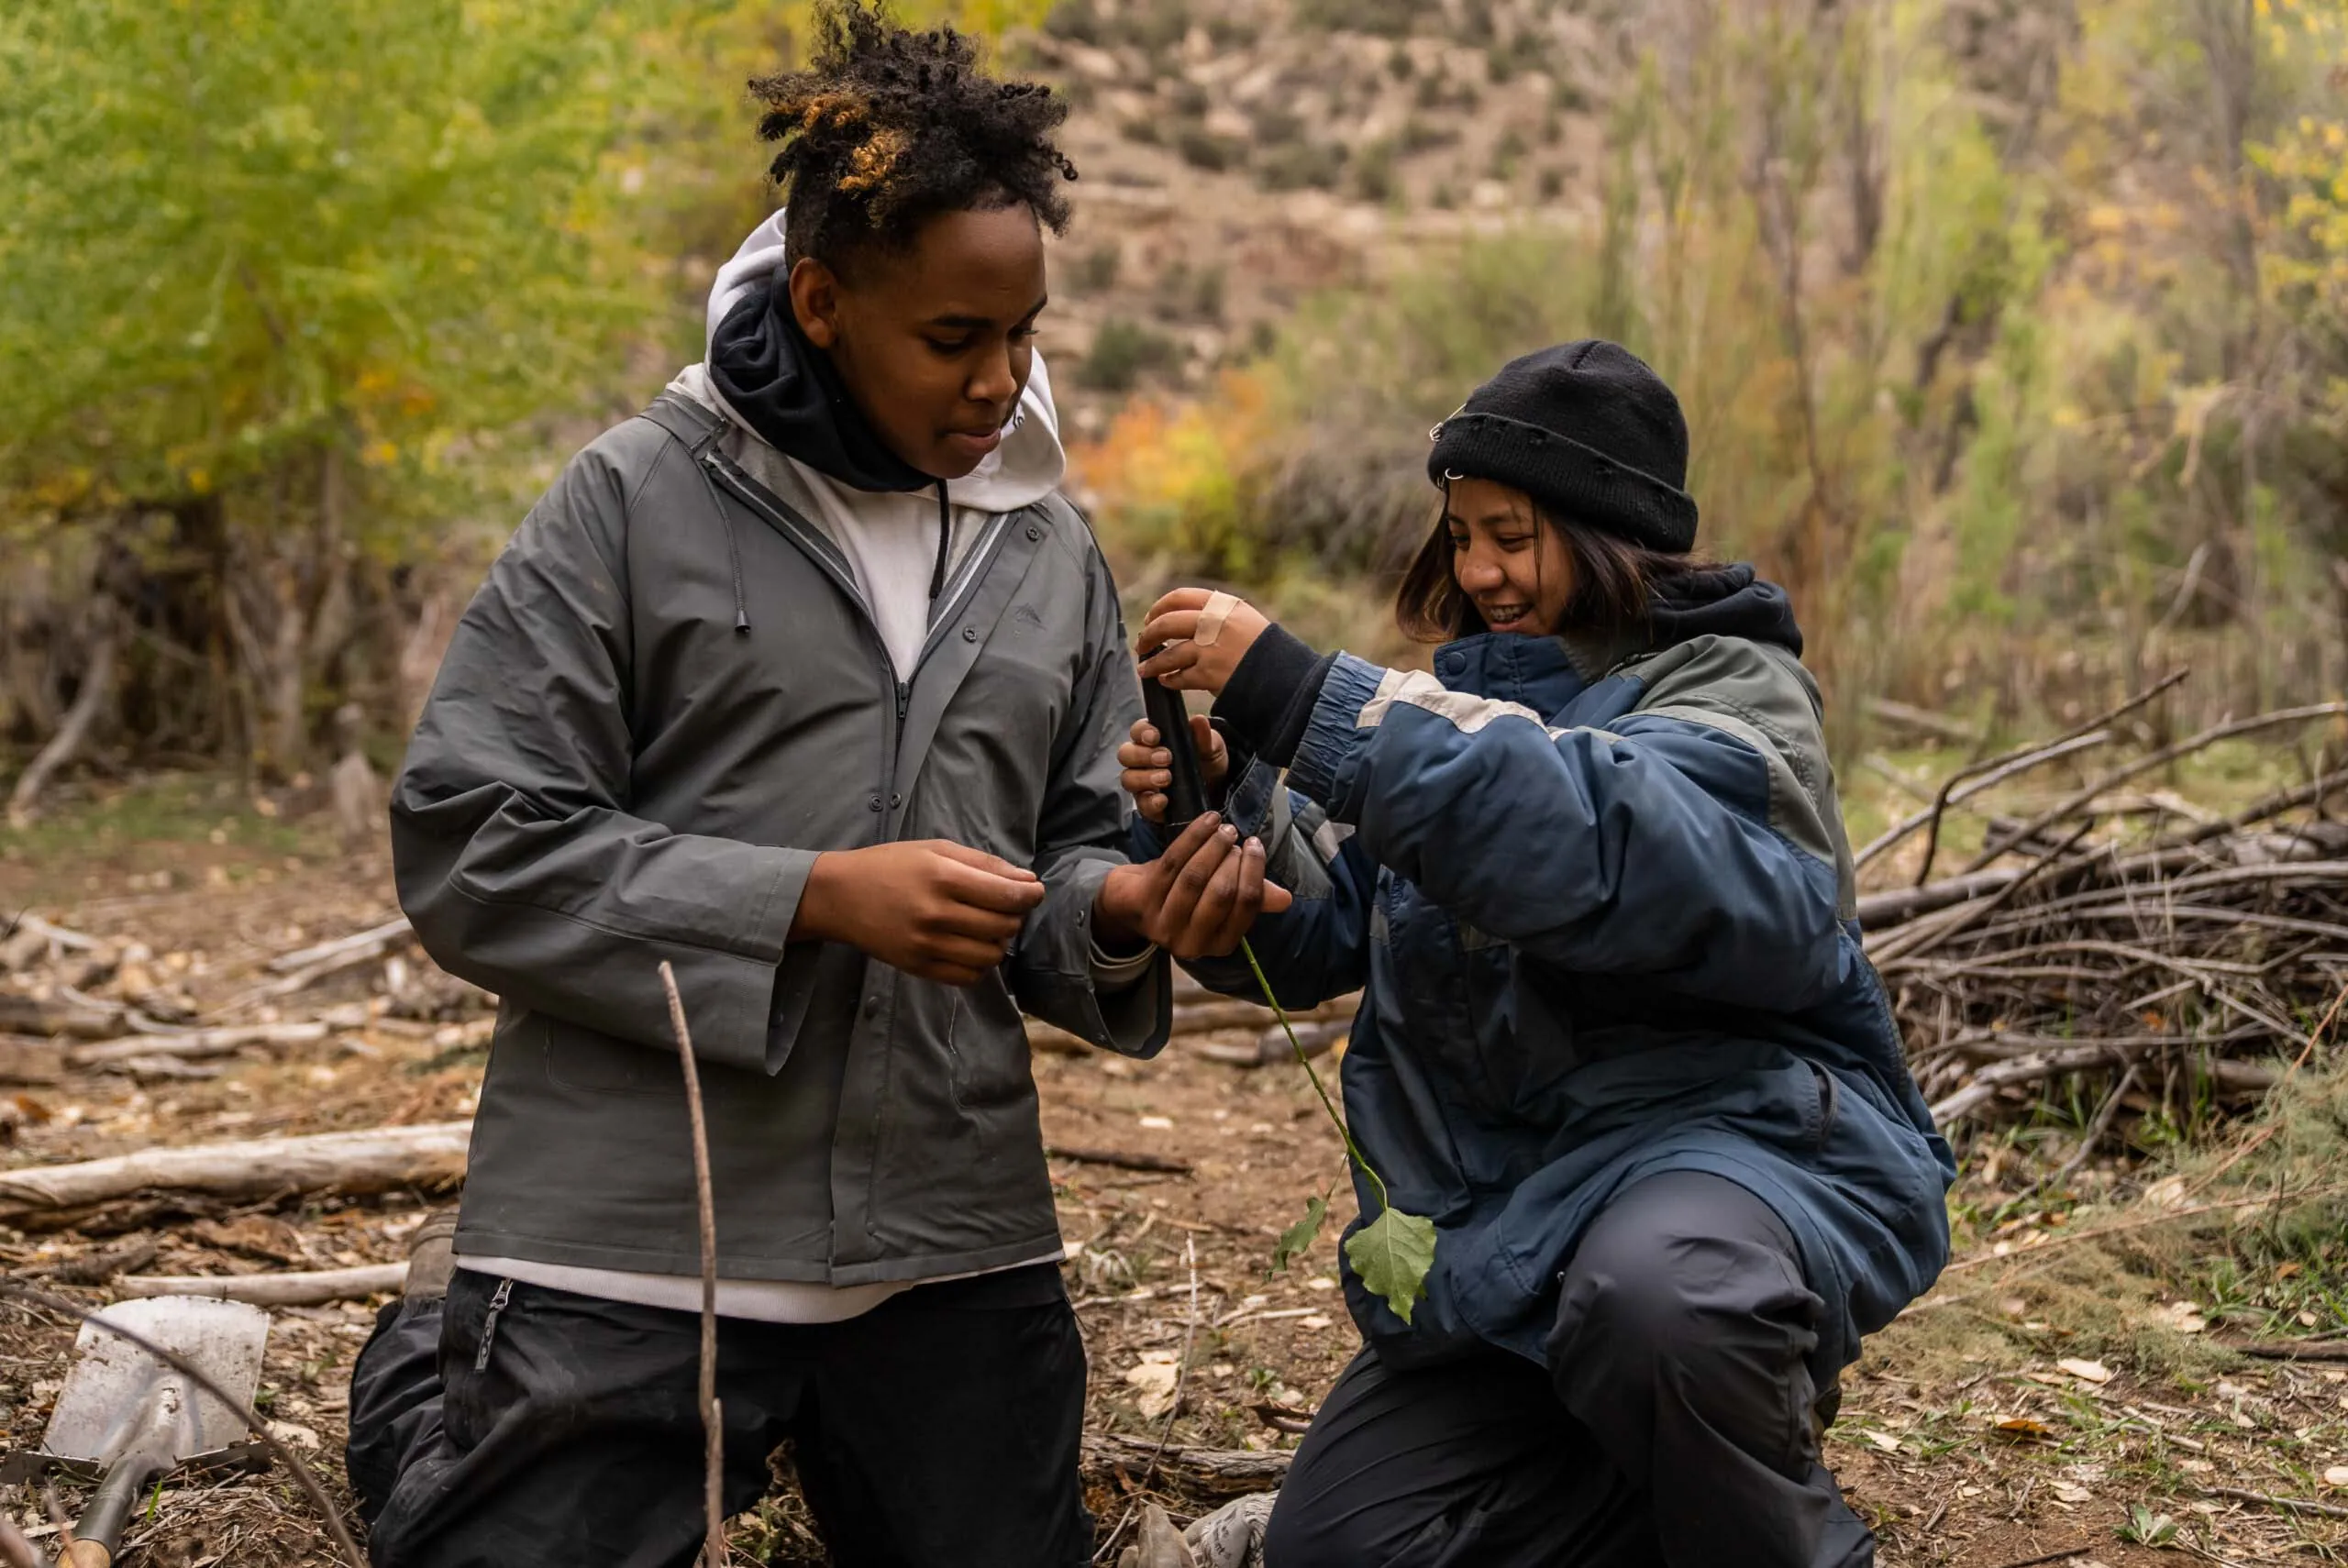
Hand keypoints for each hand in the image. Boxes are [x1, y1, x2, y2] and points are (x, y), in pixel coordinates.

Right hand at [794, 841, 1046, 985]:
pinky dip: (979, 964)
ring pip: (990, 956)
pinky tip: (970, 946)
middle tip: (1005, 906)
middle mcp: (936, 914)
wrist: (840, 896)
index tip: (1034, 892)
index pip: (1006, 895)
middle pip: (1003, 926)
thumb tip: (1028, 881)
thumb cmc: (891, 866)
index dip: (1030, 895)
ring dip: (998, 942)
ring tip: (986, 927)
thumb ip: (984, 864)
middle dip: (1015, 916)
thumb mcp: (936, 849)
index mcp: (942, 878)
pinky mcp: (918, 967)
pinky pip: (968, 976)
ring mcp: (926, 945)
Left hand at [1095, 813, 1294, 960]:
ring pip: (1194, 878)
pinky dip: (1192, 837)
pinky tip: (1206, 820)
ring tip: (1222, 826)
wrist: (1134, 899)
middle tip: (1234, 836)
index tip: (1254, 845)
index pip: (1245, 908)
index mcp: (1219, 945)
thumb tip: (1285, 899)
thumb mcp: (1222, 900)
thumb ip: (1252, 898)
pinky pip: (1171, 862)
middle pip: (1220, 894)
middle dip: (1231, 859)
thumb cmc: (1187, 897)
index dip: (1253, 872)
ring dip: (1212, 846)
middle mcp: (1191, 943)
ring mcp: (1163, 925)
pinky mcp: (1142, 902)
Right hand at [1118, 715, 1230, 823]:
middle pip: (1125, 754)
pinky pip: (1140, 804)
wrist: (1216, 787)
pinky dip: (1150, 802)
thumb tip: (1198, 720)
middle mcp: (1142, 759)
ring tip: (1166, 778)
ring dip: (1144, 778)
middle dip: (1143, 756)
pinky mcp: (1147, 803)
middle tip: (1166, 759)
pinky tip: (1163, 800)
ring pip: (1127, 778)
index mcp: (1153, 739)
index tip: (1156, 737)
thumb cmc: (1206, 760)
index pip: (1137, 730)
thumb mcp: (1211, 745)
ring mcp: (1142, 782)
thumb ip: (1203, 735)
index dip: (1142, 732)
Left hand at [1136, 588, 1268, 697]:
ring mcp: (1211, 648)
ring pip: (1169, 653)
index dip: (1159, 608)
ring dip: (1153, 663)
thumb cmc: (1265, 650)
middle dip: (1149, 635)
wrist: (1286, 675)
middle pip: (1167, 623)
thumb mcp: (1245, 620)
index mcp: (1223, 605)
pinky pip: (1180, 677)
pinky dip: (1170, 680)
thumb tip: (1178, 620)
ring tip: (1145, 669)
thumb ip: (1216, 616)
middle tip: (1142, 645)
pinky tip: (1167, 681)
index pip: (1179, 597)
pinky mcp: (1210, 673)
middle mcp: (1215, 623)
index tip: (1151, 618)